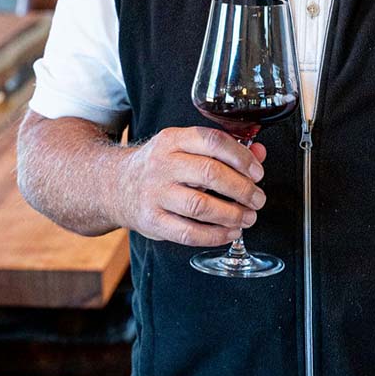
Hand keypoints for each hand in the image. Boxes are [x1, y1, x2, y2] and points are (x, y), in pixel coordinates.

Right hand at [115, 126, 266, 245]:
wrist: (115, 186)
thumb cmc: (160, 166)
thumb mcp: (185, 147)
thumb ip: (224, 149)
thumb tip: (259, 153)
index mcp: (173, 140)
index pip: (213, 141)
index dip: (241, 157)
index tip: (258, 172)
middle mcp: (162, 164)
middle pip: (210, 174)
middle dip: (242, 189)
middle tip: (257, 199)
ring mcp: (155, 194)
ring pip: (200, 206)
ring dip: (232, 214)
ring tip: (248, 217)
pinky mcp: (152, 221)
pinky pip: (188, 232)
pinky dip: (215, 235)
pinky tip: (230, 232)